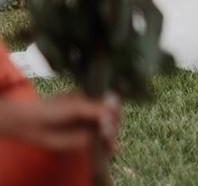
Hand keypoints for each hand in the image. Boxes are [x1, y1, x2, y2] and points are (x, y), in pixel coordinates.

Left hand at [0, 93, 119, 152]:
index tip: (114, 112)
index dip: (116, 108)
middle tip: (107, 127)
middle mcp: (93, 113)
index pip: (112, 103)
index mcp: (93, 99)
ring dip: (112, 134)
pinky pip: (100, 142)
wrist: (32, 124)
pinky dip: (108, 145)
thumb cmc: (53, 109)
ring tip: (106, 136)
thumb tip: (114, 112)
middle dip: (114, 122)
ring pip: (108, 130)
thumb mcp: (77, 106)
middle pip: (113, 117)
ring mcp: (89, 126)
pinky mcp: (84, 140)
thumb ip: (96, 110)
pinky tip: (111, 147)